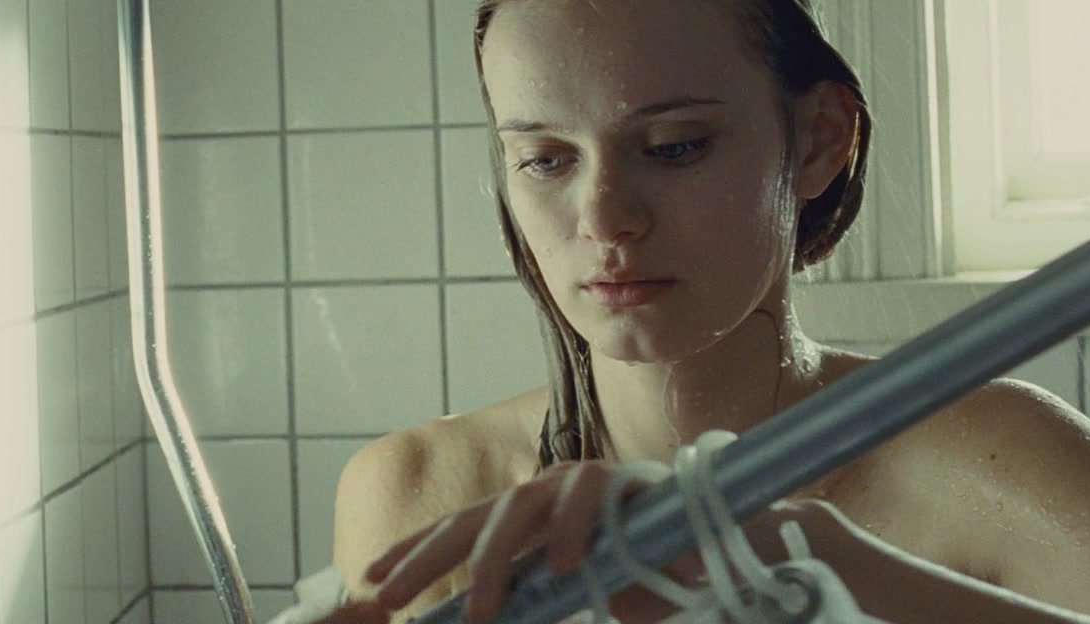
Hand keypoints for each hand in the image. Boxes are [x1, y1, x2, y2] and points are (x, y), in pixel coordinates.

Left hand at [328, 460, 843, 623]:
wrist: (721, 540)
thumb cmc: (645, 570)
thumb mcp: (575, 591)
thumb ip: (532, 601)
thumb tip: (482, 622)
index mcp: (527, 517)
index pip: (458, 531)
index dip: (413, 553)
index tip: (368, 582)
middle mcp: (543, 493)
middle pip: (471, 520)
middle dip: (425, 559)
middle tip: (388, 596)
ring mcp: (579, 482)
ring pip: (518, 511)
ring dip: (496, 563)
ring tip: (479, 611)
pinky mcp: (621, 481)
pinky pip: (588, 503)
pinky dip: (572, 534)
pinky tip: (561, 568)